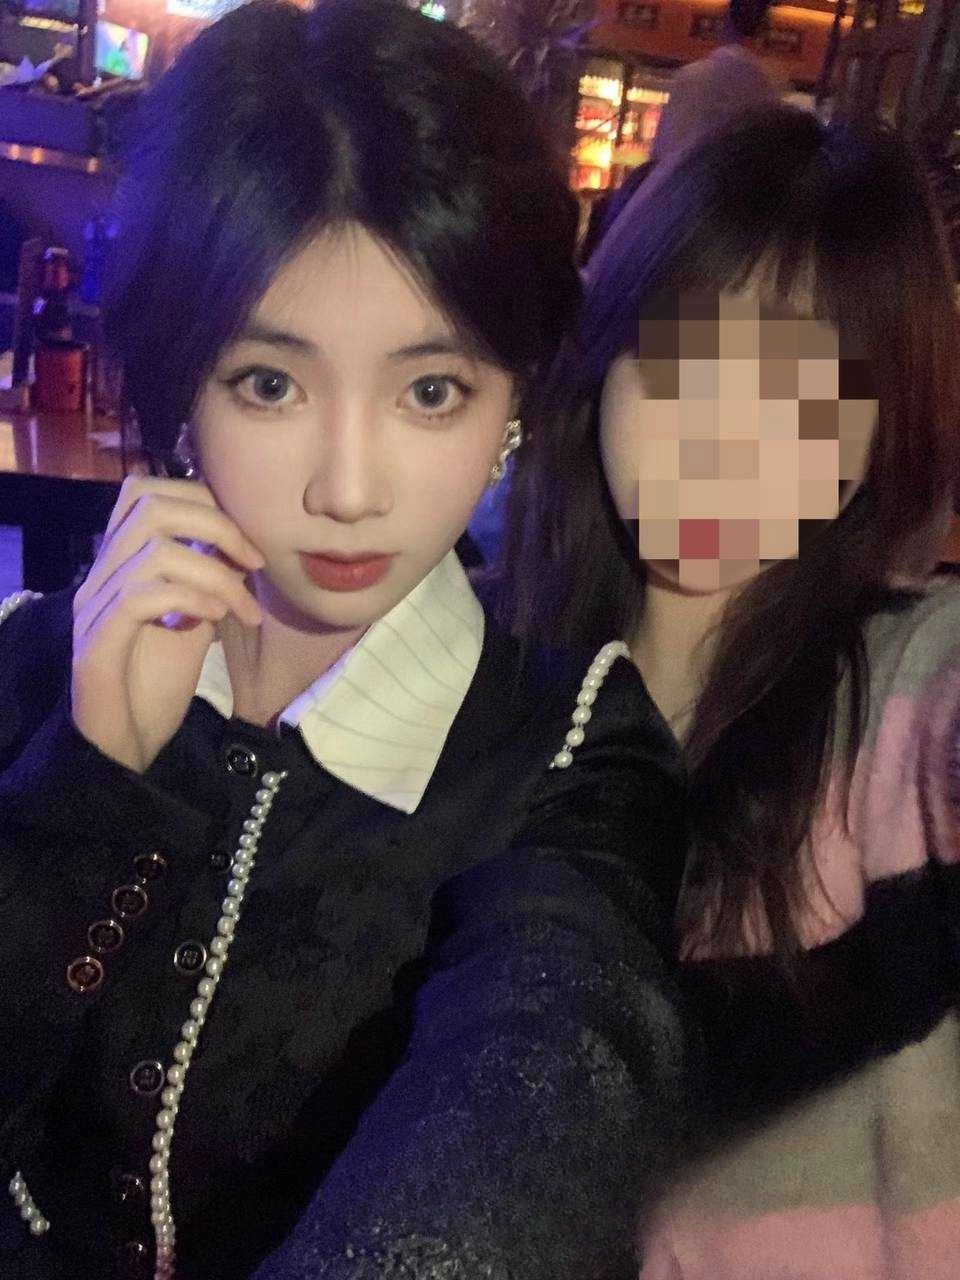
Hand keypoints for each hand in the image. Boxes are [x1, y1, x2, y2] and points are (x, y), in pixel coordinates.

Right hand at [71, 476, 264, 773]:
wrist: (123, 746)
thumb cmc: (155, 685)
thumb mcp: (194, 622)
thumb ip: (208, 581)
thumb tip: (240, 549)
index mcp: (120, 562)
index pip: (147, 491)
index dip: (203, 499)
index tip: (248, 540)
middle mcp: (100, 574)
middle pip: (149, 504)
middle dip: (215, 522)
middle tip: (256, 561)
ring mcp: (94, 605)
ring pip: (152, 548)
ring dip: (215, 571)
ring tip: (244, 605)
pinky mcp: (97, 642)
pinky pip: (142, 595)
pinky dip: (190, 598)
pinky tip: (218, 620)